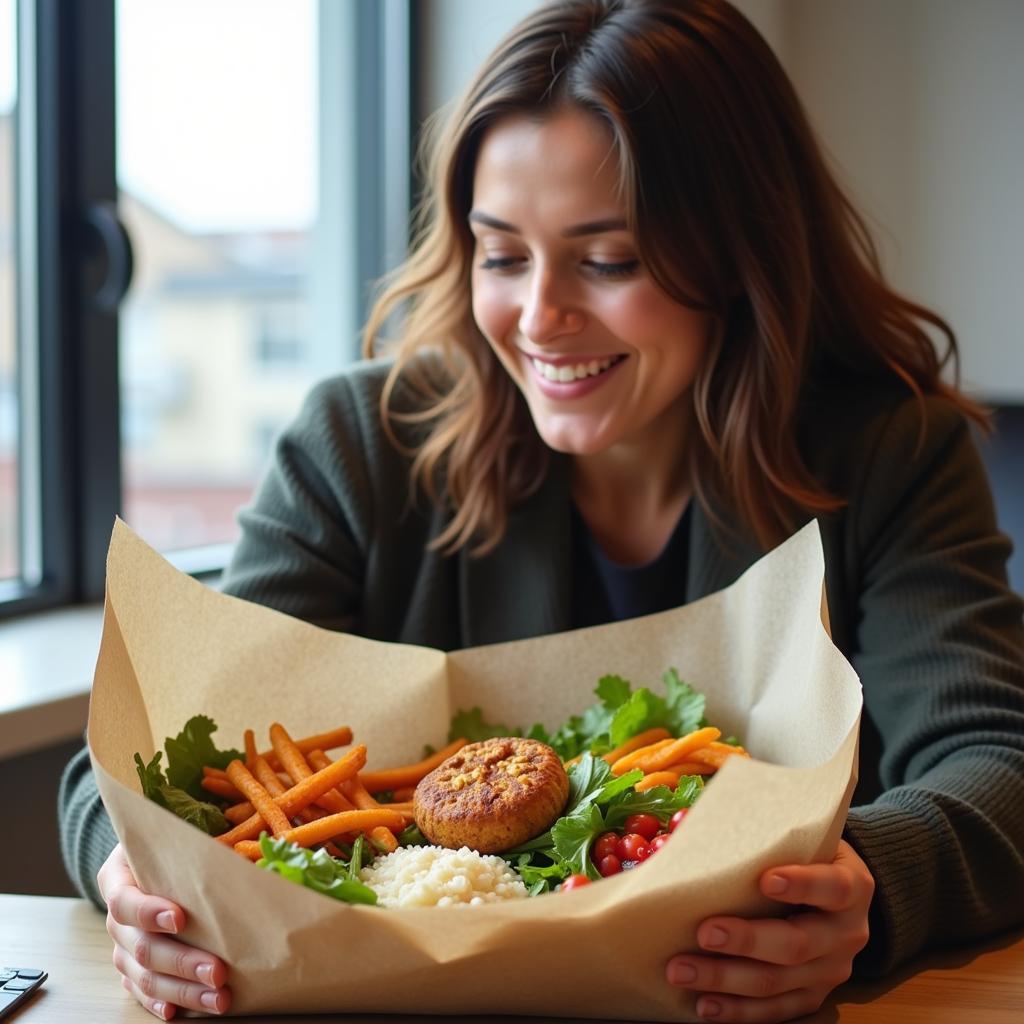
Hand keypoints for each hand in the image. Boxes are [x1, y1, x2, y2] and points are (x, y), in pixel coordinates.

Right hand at [98, 843, 230, 1019]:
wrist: (149, 856)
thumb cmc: (170, 840)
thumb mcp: (175, 828)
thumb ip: (197, 837)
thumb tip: (251, 843)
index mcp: (118, 876)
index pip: (124, 900)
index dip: (149, 911)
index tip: (181, 918)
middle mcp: (116, 917)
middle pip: (140, 947)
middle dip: (181, 962)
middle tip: (218, 971)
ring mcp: (121, 946)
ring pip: (143, 977)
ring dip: (182, 990)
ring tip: (218, 999)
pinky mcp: (131, 968)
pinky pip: (140, 991)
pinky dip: (160, 1002)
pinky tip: (179, 1013)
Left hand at [665, 839, 872, 1021]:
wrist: (841, 893)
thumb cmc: (807, 856)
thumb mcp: (803, 838)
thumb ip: (764, 836)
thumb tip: (693, 824)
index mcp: (852, 886)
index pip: (831, 887)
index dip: (801, 885)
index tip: (765, 880)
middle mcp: (847, 933)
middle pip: (797, 944)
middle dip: (747, 940)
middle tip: (704, 932)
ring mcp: (831, 971)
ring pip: (779, 983)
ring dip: (726, 979)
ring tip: (682, 971)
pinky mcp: (813, 996)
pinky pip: (776, 1011)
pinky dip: (738, 1011)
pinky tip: (704, 1006)